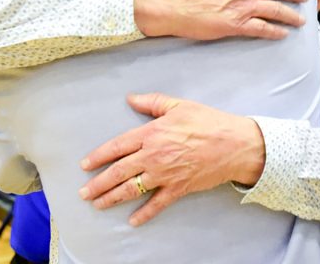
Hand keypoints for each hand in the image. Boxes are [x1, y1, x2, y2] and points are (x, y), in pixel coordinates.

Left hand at [79, 93, 265, 226]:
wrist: (234, 144)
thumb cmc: (209, 122)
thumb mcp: (180, 105)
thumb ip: (153, 102)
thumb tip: (131, 98)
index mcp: (151, 134)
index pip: (117, 147)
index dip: (98, 157)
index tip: (85, 165)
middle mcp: (154, 156)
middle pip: (119, 172)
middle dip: (98, 184)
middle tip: (84, 193)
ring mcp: (165, 174)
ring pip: (132, 189)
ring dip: (112, 198)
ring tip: (98, 204)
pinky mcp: (178, 188)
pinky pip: (157, 204)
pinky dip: (144, 214)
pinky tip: (133, 220)